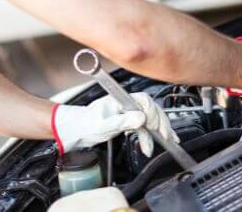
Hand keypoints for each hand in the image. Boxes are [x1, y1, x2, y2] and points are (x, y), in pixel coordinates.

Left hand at [51, 92, 178, 156]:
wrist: (75, 130)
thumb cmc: (85, 124)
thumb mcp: (104, 125)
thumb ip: (122, 121)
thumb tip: (141, 118)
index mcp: (121, 98)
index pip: (144, 101)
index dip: (152, 114)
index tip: (154, 127)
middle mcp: (126, 103)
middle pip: (151, 109)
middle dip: (160, 122)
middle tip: (165, 136)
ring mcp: (128, 111)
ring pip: (150, 118)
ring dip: (158, 130)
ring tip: (165, 141)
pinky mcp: (127, 120)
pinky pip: (144, 126)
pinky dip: (151, 135)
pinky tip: (155, 143)